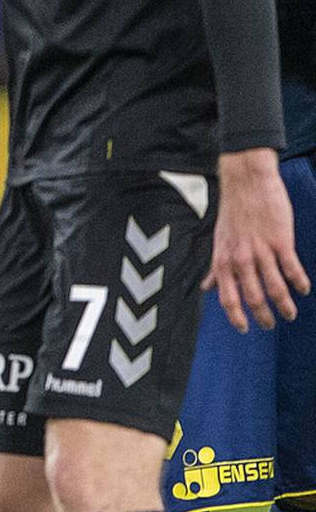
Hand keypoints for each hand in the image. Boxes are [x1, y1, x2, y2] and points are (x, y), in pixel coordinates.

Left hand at [206, 148, 310, 330]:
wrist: (246, 183)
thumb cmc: (233, 213)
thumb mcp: (219, 242)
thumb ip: (216, 268)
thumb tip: (207, 288)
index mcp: (223, 260)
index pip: (228, 297)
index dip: (236, 316)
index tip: (245, 328)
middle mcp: (240, 259)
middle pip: (253, 297)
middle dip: (263, 316)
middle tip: (271, 324)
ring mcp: (261, 251)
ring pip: (274, 287)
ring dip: (284, 305)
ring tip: (290, 314)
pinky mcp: (281, 241)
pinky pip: (292, 269)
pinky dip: (299, 282)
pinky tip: (304, 289)